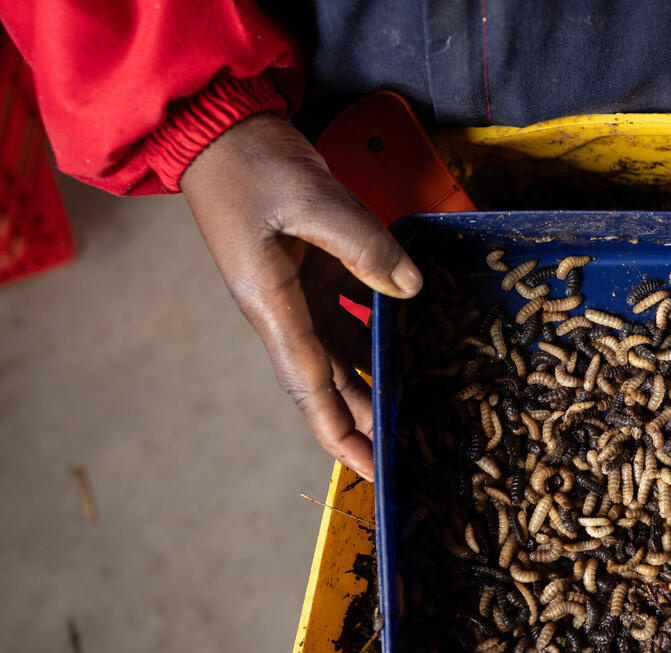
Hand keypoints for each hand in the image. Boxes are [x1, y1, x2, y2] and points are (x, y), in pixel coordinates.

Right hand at [181, 113, 421, 479]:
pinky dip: (377, 327)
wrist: (221, 130)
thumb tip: (410, 288)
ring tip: (413, 403)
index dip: (339, 430)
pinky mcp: (312, 269)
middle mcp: (284, 309)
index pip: (310, 384)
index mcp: (272, 305)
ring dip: (374, 376)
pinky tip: (411, 335)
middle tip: (405, 449)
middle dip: (364, 416)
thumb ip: (363, 245)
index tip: (366, 468)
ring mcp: (298, 290)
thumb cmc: (253, 165)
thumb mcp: (312, 199)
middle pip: (330, 379)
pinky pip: (349, 310)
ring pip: (342, 350)